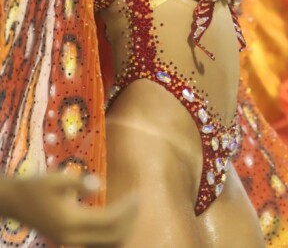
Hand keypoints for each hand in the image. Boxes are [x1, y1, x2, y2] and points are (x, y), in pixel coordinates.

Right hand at [4, 173, 137, 245]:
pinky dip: (112, 233)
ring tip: (132, 208)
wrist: (14, 202)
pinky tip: (118, 216)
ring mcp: (70, 241)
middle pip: (113, 236)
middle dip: (130, 219)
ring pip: (107, 243)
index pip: (110, 221)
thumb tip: (99, 184)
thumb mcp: (55, 180)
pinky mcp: (69, 239)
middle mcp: (72, 237)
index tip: (138, 193)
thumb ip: (77, 183)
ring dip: (123, 228)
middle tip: (139, 199)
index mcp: (71, 223)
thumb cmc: (35, 187)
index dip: (128, 209)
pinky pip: (98, 243)